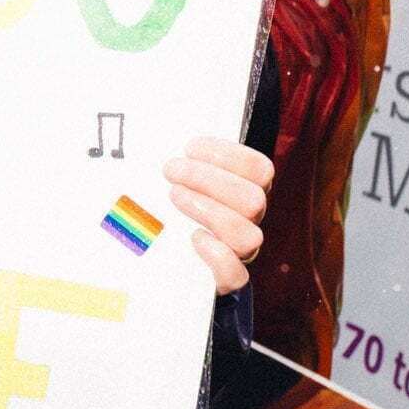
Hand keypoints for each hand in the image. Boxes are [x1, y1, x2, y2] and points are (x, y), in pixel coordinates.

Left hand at [164, 137, 272, 295]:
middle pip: (254, 200)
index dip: (227, 155)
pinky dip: (217, 255)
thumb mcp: (167, 177)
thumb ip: (176, 158)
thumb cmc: (158, 206)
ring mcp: (236, 253)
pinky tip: (193, 238)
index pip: (258, 169)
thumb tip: (157, 127)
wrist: (149, 261)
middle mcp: (246, 221)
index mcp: (241, 190)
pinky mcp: (220, 282)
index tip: (189, 148)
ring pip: (249, 235)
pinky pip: (236, 275)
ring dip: (210, 211)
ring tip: (174, 198)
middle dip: (209, 180)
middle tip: (170, 172)